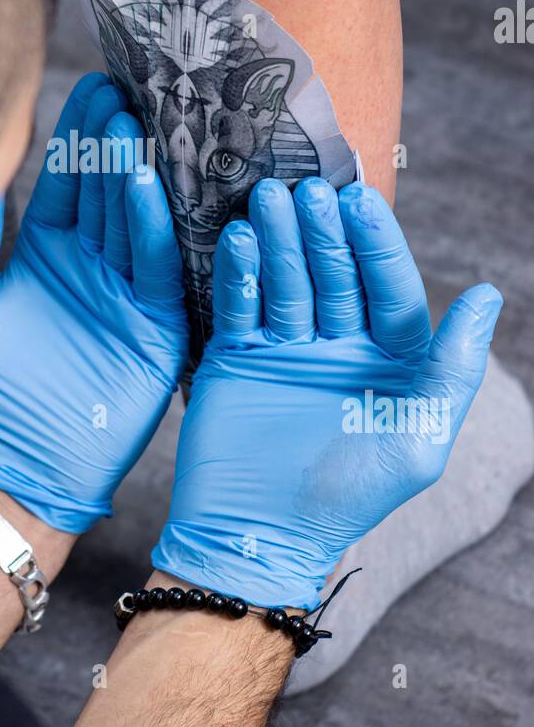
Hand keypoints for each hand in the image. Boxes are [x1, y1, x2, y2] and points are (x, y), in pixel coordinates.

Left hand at [0, 73, 189, 532]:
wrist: (22, 463)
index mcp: (52, 253)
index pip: (69, 181)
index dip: (77, 138)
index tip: (88, 88)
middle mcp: (94, 265)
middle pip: (108, 190)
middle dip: (113, 140)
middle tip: (123, 86)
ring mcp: (128, 293)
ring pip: (135, 219)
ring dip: (135, 172)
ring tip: (135, 120)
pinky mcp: (156, 325)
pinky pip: (155, 267)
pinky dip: (152, 227)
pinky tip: (147, 184)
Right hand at [153, 177, 502, 609]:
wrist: (256, 537)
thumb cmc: (348, 497)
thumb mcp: (417, 438)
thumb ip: (452, 367)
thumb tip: (488, 294)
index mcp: (389, 359)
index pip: (389, 286)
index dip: (376, 243)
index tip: (361, 200)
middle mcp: (339, 344)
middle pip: (334, 273)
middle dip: (322, 231)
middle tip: (309, 189)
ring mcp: (286, 347)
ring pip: (287, 279)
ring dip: (278, 239)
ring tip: (269, 198)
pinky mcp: (238, 355)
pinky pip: (241, 304)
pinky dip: (239, 271)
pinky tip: (240, 237)